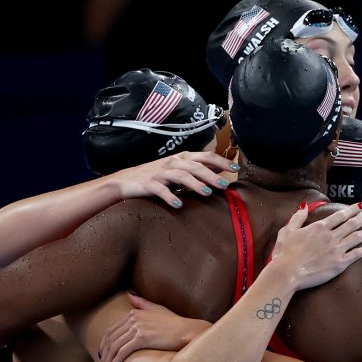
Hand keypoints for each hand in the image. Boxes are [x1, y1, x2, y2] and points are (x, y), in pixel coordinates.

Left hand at [98, 293, 210, 361]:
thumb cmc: (175, 323)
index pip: (111, 329)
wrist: (187, 331)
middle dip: (104, 353)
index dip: (104, 343)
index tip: (102, 353)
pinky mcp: (141, 338)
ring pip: (115, 346)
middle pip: (111, 338)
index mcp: (134, 312)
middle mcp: (133, 318)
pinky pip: (123, 351)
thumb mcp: (157, 309)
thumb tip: (129, 295)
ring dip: (108, 359)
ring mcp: (137, 327)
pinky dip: (116, 361)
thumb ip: (142, 303)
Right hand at [113, 150, 239, 207]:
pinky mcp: (149, 183)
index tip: (236, 169)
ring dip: (195, 184)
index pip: (205, 156)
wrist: (126, 181)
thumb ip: (197, 169)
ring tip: (207, 193)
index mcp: (182, 158)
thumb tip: (220, 169)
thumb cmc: (157, 176)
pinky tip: (179, 205)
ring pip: (181, 175)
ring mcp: (160, 172)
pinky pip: (161, 190)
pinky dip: (170, 197)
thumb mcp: (178, 169)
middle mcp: (172, 162)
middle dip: (211, 174)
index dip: (221, 161)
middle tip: (224, 184)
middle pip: (195, 166)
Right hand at [268, 202, 361, 290]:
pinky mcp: (340, 264)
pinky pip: (357, 254)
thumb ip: (297, 217)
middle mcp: (331, 236)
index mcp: (319, 227)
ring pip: (358, 236)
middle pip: (353, 223)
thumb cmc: (284, 253)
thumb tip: (303, 206)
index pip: (340, 215)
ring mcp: (337, 250)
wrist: (287, 273)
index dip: (353, 209)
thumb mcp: (287, 231)